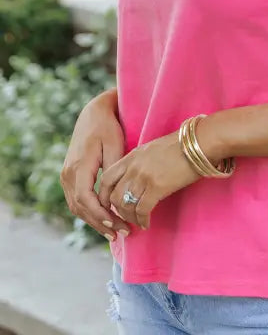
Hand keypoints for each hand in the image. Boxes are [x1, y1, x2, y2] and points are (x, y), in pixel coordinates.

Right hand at [60, 93, 132, 242]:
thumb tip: (114, 197)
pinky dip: (90, 212)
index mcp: (79, 166)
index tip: (118, 225)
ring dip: (94, 221)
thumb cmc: (108, 127)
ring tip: (115, 232)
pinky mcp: (70, 176)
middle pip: (80, 207)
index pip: (85, 199)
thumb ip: (113, 171)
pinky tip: (105, 219)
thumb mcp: (114, 144)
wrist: (93, 113)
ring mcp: (66, 175)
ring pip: (77, 206)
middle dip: (100, 223)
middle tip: (121, 234)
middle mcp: (68, 173)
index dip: (101, 215)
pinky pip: (77, 200)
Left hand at [97, 129, 205, 230]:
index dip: (104, 196)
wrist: (198, 143)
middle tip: (125, 219)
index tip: (110, 206)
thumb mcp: (152, 150)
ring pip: (125, 205)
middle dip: (117, 212)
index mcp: (131, 156)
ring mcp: (143, 177)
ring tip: (138, 222)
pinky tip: (147, 223)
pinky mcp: (156, 187)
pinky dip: (142, 220)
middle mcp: (133, 167)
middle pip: (113, 195)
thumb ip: (140, 163)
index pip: (106, 179)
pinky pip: (142, 210)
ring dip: (130, 218)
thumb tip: (136, 180)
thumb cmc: (180, 146)